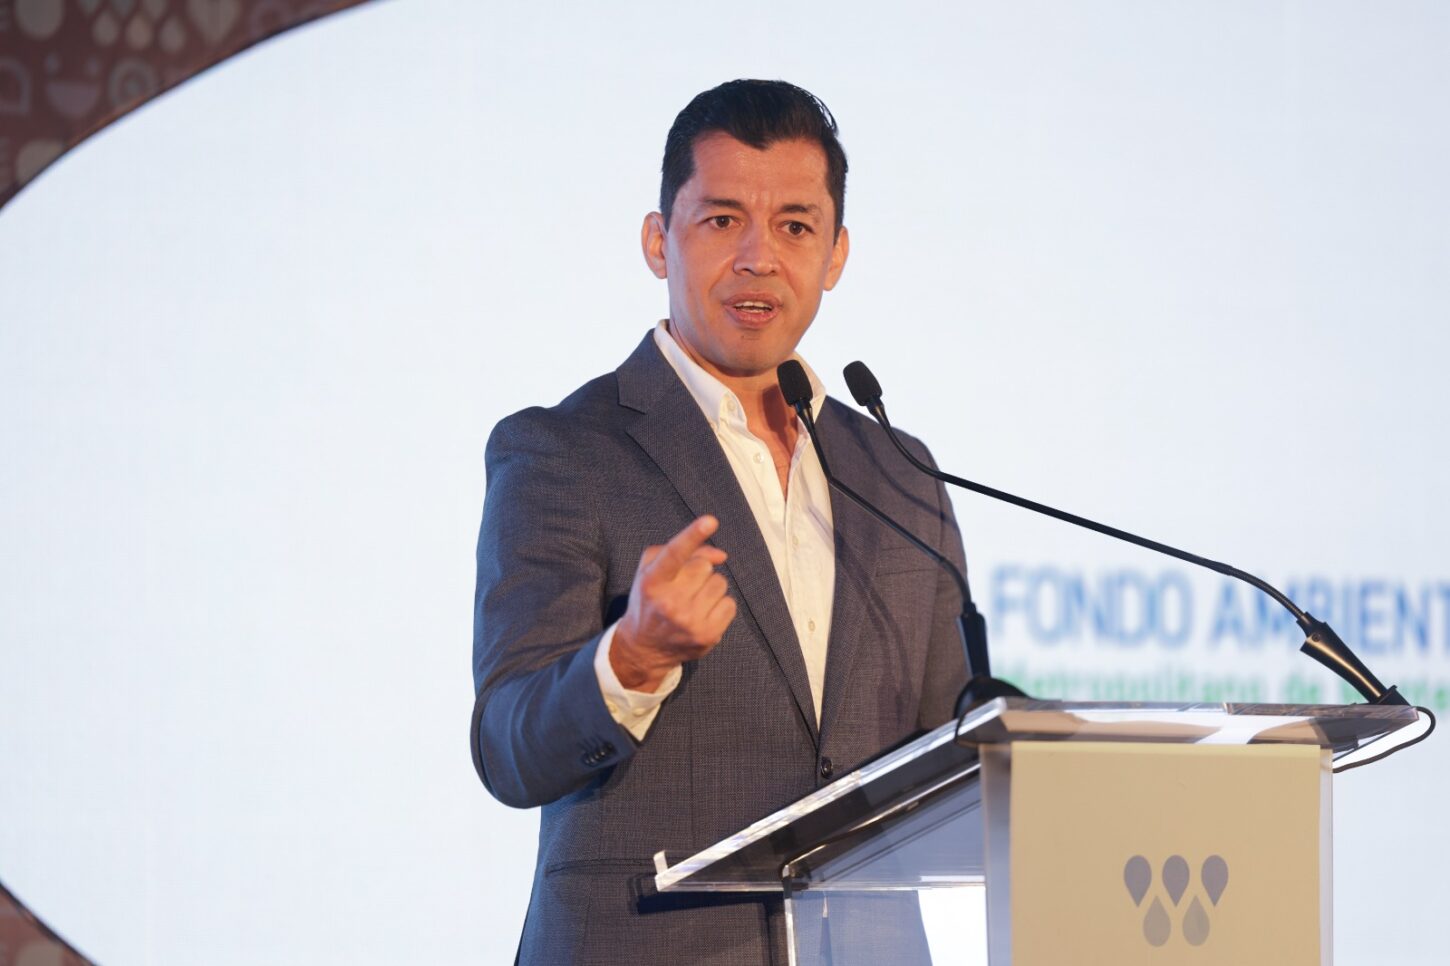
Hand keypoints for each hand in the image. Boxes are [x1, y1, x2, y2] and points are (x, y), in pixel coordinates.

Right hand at [610, 515, 737, 691]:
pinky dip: (720, 606)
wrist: (643, 648)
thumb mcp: (651, 570)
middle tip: (684, 586)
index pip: (674, 554)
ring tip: (693, 601)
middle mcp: (669, 603)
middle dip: (698, 572)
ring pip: (720, 583)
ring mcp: (689, 622)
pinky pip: (730, 604)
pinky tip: (703, 614)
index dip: (692, 535)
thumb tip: (721, 555)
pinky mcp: (707, 636)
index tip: (710, 521)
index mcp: (651, 582)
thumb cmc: (649, 600)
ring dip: (710, 588)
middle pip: (704, 567)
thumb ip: (683, 551)